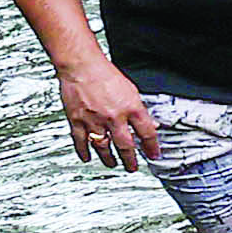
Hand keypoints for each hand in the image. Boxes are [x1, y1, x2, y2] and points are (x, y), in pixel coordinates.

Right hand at [56, 57, 157, 171]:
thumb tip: (151, 124)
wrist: (81, 66)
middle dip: (130, 159)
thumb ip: (140, 110)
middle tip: (132, 167)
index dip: (152, 146)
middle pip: (125, 145)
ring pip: (103, 147)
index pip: (147, 132)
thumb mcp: (132, 90)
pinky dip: (84, 151)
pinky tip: (87, 157)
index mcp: (131, 108)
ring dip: (109, 158)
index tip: (154, 154)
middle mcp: (114, 117)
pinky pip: (80, 141)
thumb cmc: (105, 74)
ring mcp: (94, 120)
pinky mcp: (77, 120)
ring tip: (113, 164)